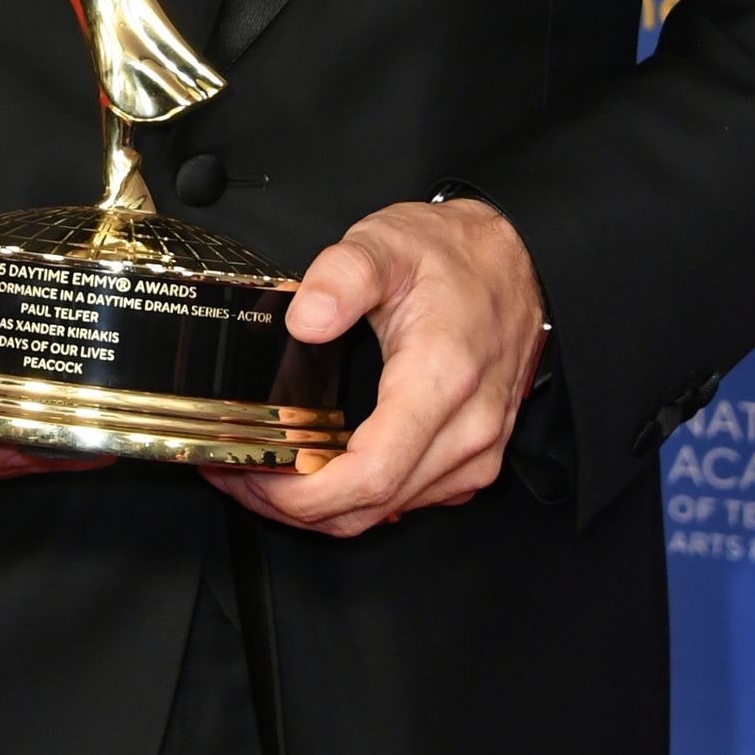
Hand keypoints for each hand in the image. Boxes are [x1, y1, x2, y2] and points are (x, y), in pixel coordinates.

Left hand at [206, 197, 546, 539]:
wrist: (516, 260)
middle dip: (294, 505)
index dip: (302, 493)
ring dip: (322, 507)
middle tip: (238, 476)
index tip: (254, 476)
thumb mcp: (387, 242)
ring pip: (386, 513)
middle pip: (370, 507)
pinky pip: (408, 501)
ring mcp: (476, 451)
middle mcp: (467, 429)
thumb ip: (342, 274)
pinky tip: (320, 470)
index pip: (369, 474)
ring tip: (267, 472)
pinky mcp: (473, 459)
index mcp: (441, 380)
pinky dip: (358, 500)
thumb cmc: (454, 255)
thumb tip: (304, 320)